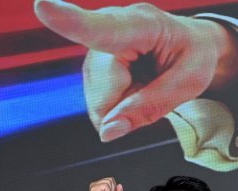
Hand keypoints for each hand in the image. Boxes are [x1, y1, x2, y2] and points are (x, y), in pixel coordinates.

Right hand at [35, 0, 237, 142]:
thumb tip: (107, 132)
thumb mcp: (188, 84)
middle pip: (103, 92)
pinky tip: (135, 83)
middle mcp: (109, 26)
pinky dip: (120, 102)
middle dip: (129, 105)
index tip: (44, 8)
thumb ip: (149, 107)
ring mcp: (96, 44)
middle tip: (156, 87)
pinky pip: (100, 99)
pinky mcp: (91, 60)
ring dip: (125, 104)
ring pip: (99, 100)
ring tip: (147, 81)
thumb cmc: (193, 56)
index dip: (71, 21)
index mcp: (141, 23)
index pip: (103, 28)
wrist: (191, 40)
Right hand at [88, 177, 123, 190]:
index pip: (111, 179)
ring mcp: (94, 185)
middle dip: (113, 189)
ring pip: (109, 181)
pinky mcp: (94, 188)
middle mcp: (96, 184)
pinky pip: (106, 185)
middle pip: (111, 179)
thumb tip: (120, 185)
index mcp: (100, 185)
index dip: (114, 188)